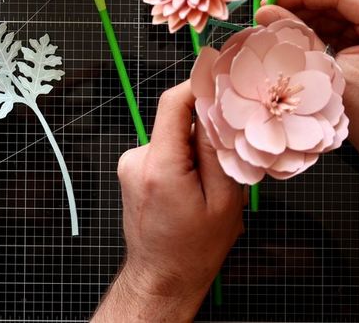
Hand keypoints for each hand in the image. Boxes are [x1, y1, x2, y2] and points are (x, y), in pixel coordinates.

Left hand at [93, 81, 244, 321]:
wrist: (162, 277)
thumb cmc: (194, 249)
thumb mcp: (224, 201)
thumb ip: (219, 151)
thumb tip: (218, 108)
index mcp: (161, 167)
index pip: (173, 103)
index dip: (198, 85)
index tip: (223, 81)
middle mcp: (138, 160)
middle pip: (177, 120)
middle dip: (205, 130)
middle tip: (228, 156)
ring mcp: (131, 164)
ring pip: (173, 135)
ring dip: (195, 149)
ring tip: (209, 183)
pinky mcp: (132, 169)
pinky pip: (165, 149)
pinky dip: (183, 159)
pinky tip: (193, 187)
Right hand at [257, 0, 358, 167]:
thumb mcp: (331, 75)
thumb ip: (299, 38)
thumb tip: (265, 13)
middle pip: (341, 0)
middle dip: (303, 5)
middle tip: (269, 13)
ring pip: (342, 11)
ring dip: (310, 17)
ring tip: (278, 24)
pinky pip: (348, 24)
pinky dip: (323, 29)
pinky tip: (297, 35)